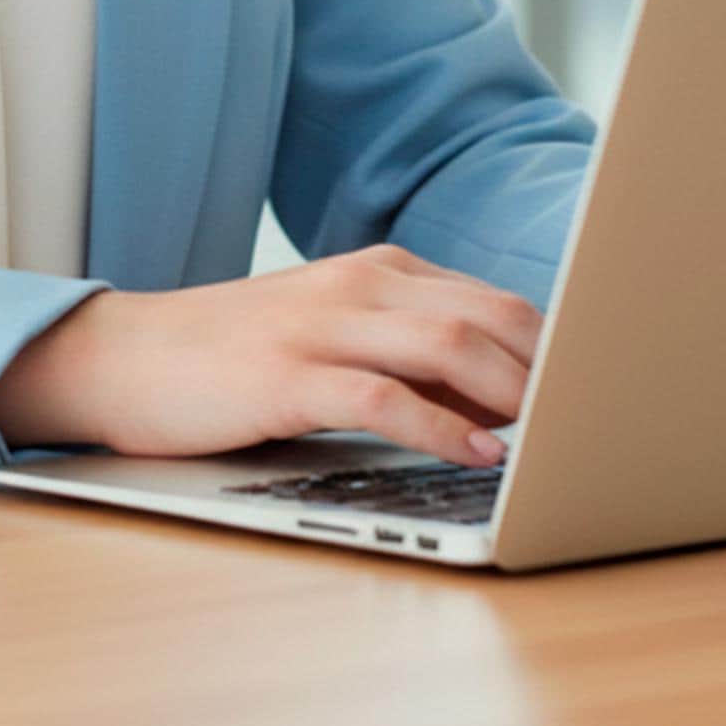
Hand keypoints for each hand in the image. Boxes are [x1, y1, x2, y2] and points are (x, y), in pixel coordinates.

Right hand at [0, 243, 543, 466]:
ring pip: (445, 345)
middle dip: (551, 370)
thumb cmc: (236, 356)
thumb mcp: (332, 337)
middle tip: (592, 422)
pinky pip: (381, 395)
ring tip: (551, 437)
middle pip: (487, 316)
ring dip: (511, 393)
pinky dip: (439, 426)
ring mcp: (320, 325)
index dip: (557, 349)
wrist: (126, 356)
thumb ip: (410, 354)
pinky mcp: (286, 376)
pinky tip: (476, 454)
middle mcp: (357, 285)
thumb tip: (507, 400)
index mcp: (377, 271)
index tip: (599, 395)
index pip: (494, 301)